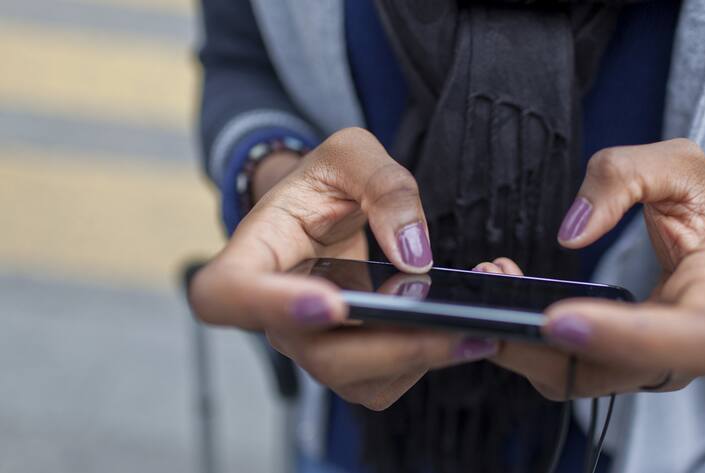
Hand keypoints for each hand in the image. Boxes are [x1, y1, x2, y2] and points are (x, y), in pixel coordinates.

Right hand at [189, 128, 497, 409]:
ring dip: (416, 361)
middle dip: (389, 347)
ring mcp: (307, 342)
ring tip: (475, 335)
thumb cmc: (326, 182)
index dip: (271, 307)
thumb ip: (385, 186)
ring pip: (353, 378)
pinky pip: (379, 383)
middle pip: (314, 354)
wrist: (324, 209)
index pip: (228, 294)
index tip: (332, 302)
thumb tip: (414, 255)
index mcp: (256, 251)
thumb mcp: (352, 154)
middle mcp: (274, 311)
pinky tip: (460, 336)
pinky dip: (422, 365)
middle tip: (456, 329)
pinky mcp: (343, 359)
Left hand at [488, 139, 704, 398]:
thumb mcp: (680, 166)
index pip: (686, 341)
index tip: (559, 320)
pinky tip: (503, 292)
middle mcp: (682, 354)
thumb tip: (570, 232)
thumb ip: (623, 177)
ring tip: (490, 280)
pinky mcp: (614, 364)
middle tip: (490, 290)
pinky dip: (524, 338)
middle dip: (540, 342)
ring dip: (521, 341)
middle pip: (609, 373)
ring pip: (575, 378)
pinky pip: (563, 365)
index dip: (624, 338)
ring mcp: (645, 368)